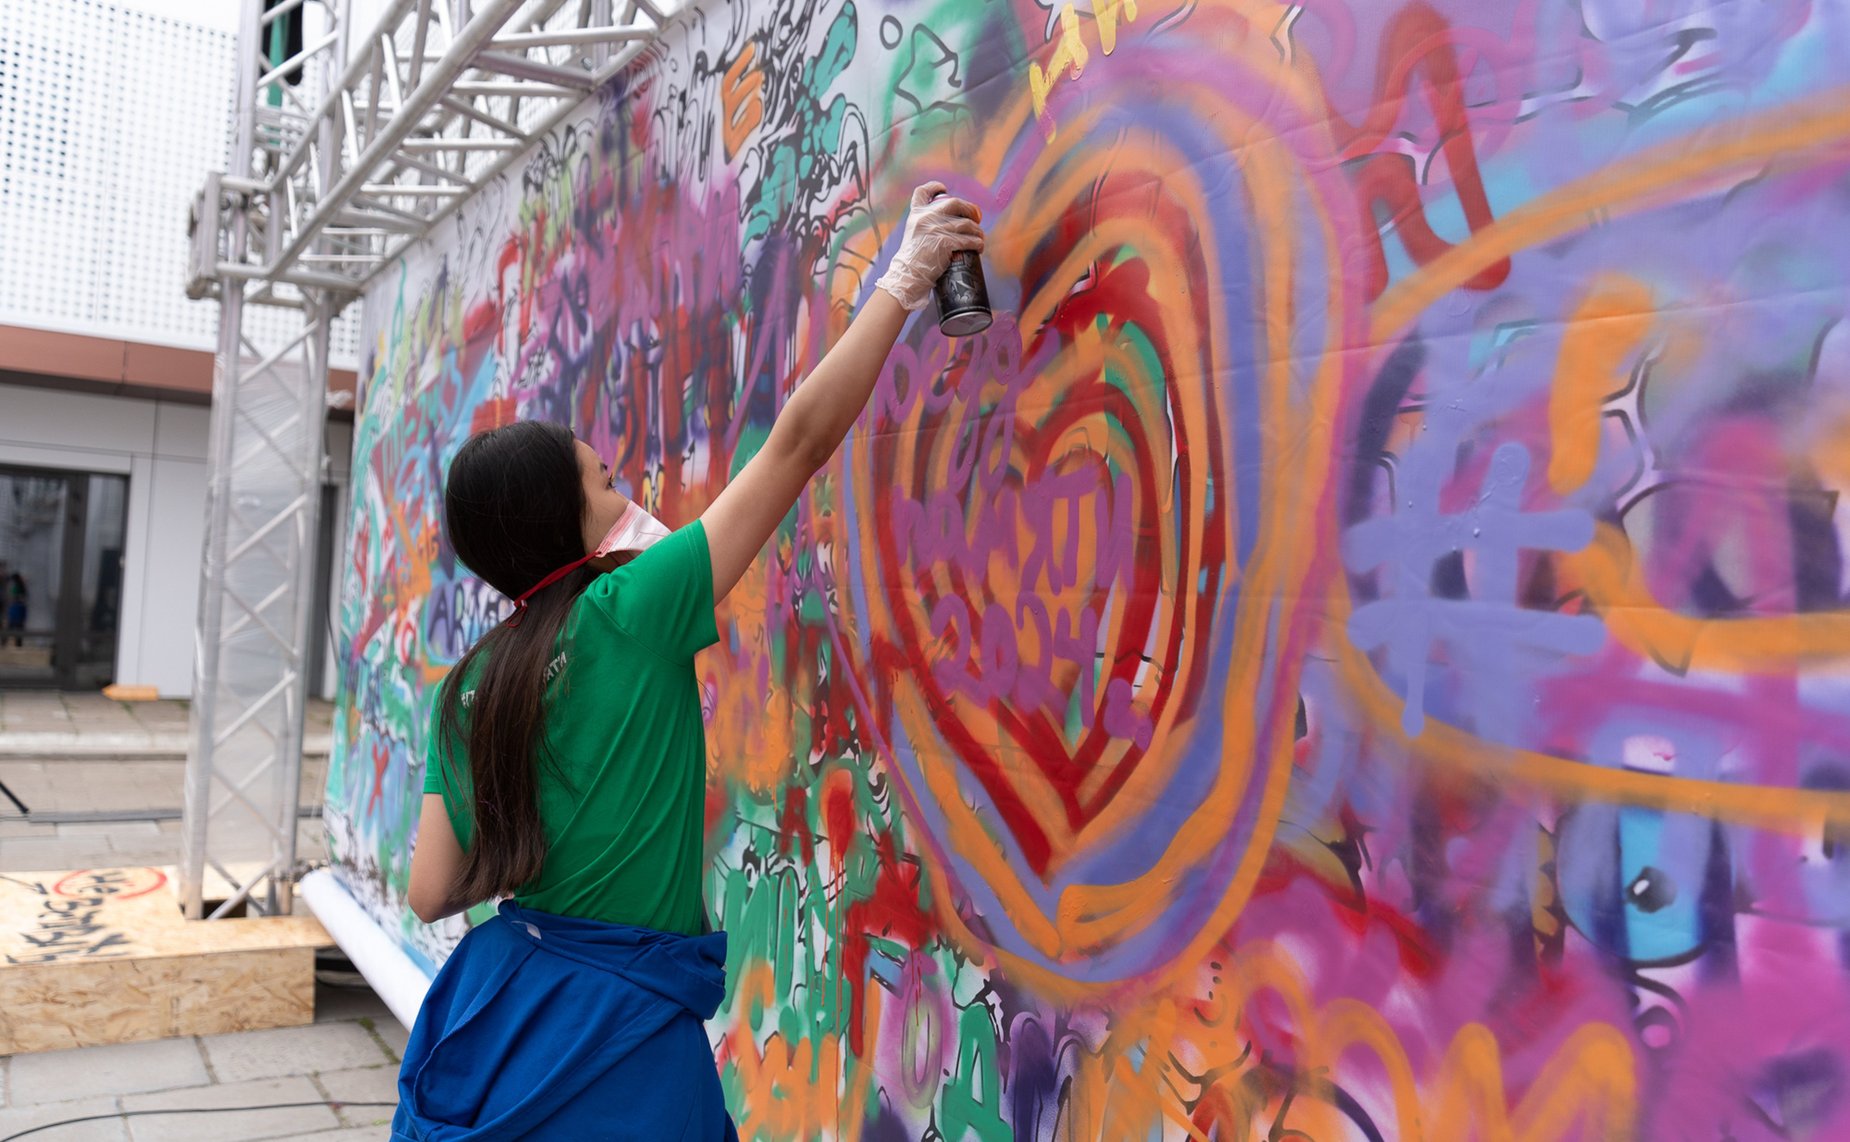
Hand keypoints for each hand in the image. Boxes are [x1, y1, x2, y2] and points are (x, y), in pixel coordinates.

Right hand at [874, 181, 985, 310]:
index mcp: (916, 214)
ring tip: (980, 238)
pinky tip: (979, 247)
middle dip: (970, 209)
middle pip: (954, 203)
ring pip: (966, 224)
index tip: (943, 189)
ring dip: (977, 231)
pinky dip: (977, 243)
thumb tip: (948, 222)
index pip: (922, 192)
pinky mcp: (944, 243)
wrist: (908, 275)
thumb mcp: (914, 234)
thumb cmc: (913, 259)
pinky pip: (968, 240)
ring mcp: (935, 230)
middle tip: (976, 218)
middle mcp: (925, 218)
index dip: (934, 187)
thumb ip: (925, 225)